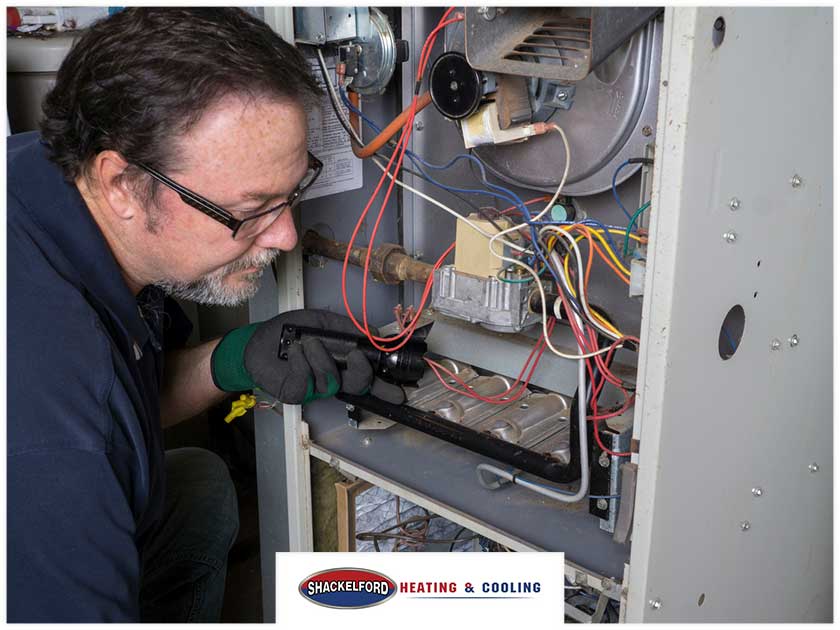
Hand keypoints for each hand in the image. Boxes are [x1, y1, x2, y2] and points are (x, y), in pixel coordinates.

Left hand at [211, 309, 404, 404]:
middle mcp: (332, 379)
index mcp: (342, 364)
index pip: (368, 379)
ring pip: (331, 382)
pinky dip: (301, 363)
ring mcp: (314, 389)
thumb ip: (348, 327)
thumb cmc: (290, 332)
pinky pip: (305, 382)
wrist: (258, 340)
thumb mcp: (322, 321)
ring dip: (321, 358)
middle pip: (357, 386)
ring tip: (308, 343)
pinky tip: (294, 351)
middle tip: (357, 357)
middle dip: (362, 373)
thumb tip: (374, 332)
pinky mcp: (295, 393)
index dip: (385, 388)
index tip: (400, 392)